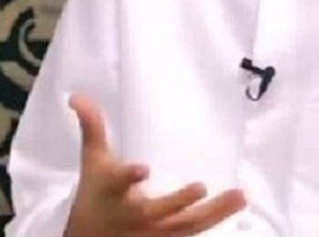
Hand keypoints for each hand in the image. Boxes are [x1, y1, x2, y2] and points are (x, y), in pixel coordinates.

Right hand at [63, 94, 246, 236]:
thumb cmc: (97, 196)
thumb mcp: (93, 162)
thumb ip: (93, 128)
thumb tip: (78, 96)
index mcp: (113, 192)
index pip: (119, 184)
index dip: (129, 177)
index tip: (143, 169)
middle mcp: (134, 216)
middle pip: (158, 212)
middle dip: (177, 202)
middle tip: (200, 187)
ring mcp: (153, 233)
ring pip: (185, 226)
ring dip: (214, 212)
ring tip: (240, 195)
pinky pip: (193, 232)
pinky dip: (215, 220)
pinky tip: (236, 203)